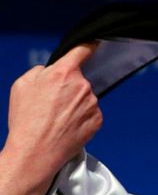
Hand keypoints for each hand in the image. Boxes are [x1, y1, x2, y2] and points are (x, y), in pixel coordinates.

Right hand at [0, 43, 101, 194]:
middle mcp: (83, 86)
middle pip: (79, 80)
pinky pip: (91, 113)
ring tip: (57, 118)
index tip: (95, 43)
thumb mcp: (22, 85)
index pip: (82, 51)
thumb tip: (52, 71)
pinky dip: (82, 117)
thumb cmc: (26, 119)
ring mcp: (93, 104)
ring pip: (85, 98)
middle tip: (52, 104)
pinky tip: (67, 126)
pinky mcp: (98, 120)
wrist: (37, 151)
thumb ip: (41, 72)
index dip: (88, 45)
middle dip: (68, 88)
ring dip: (75, 104)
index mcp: (63, 73)